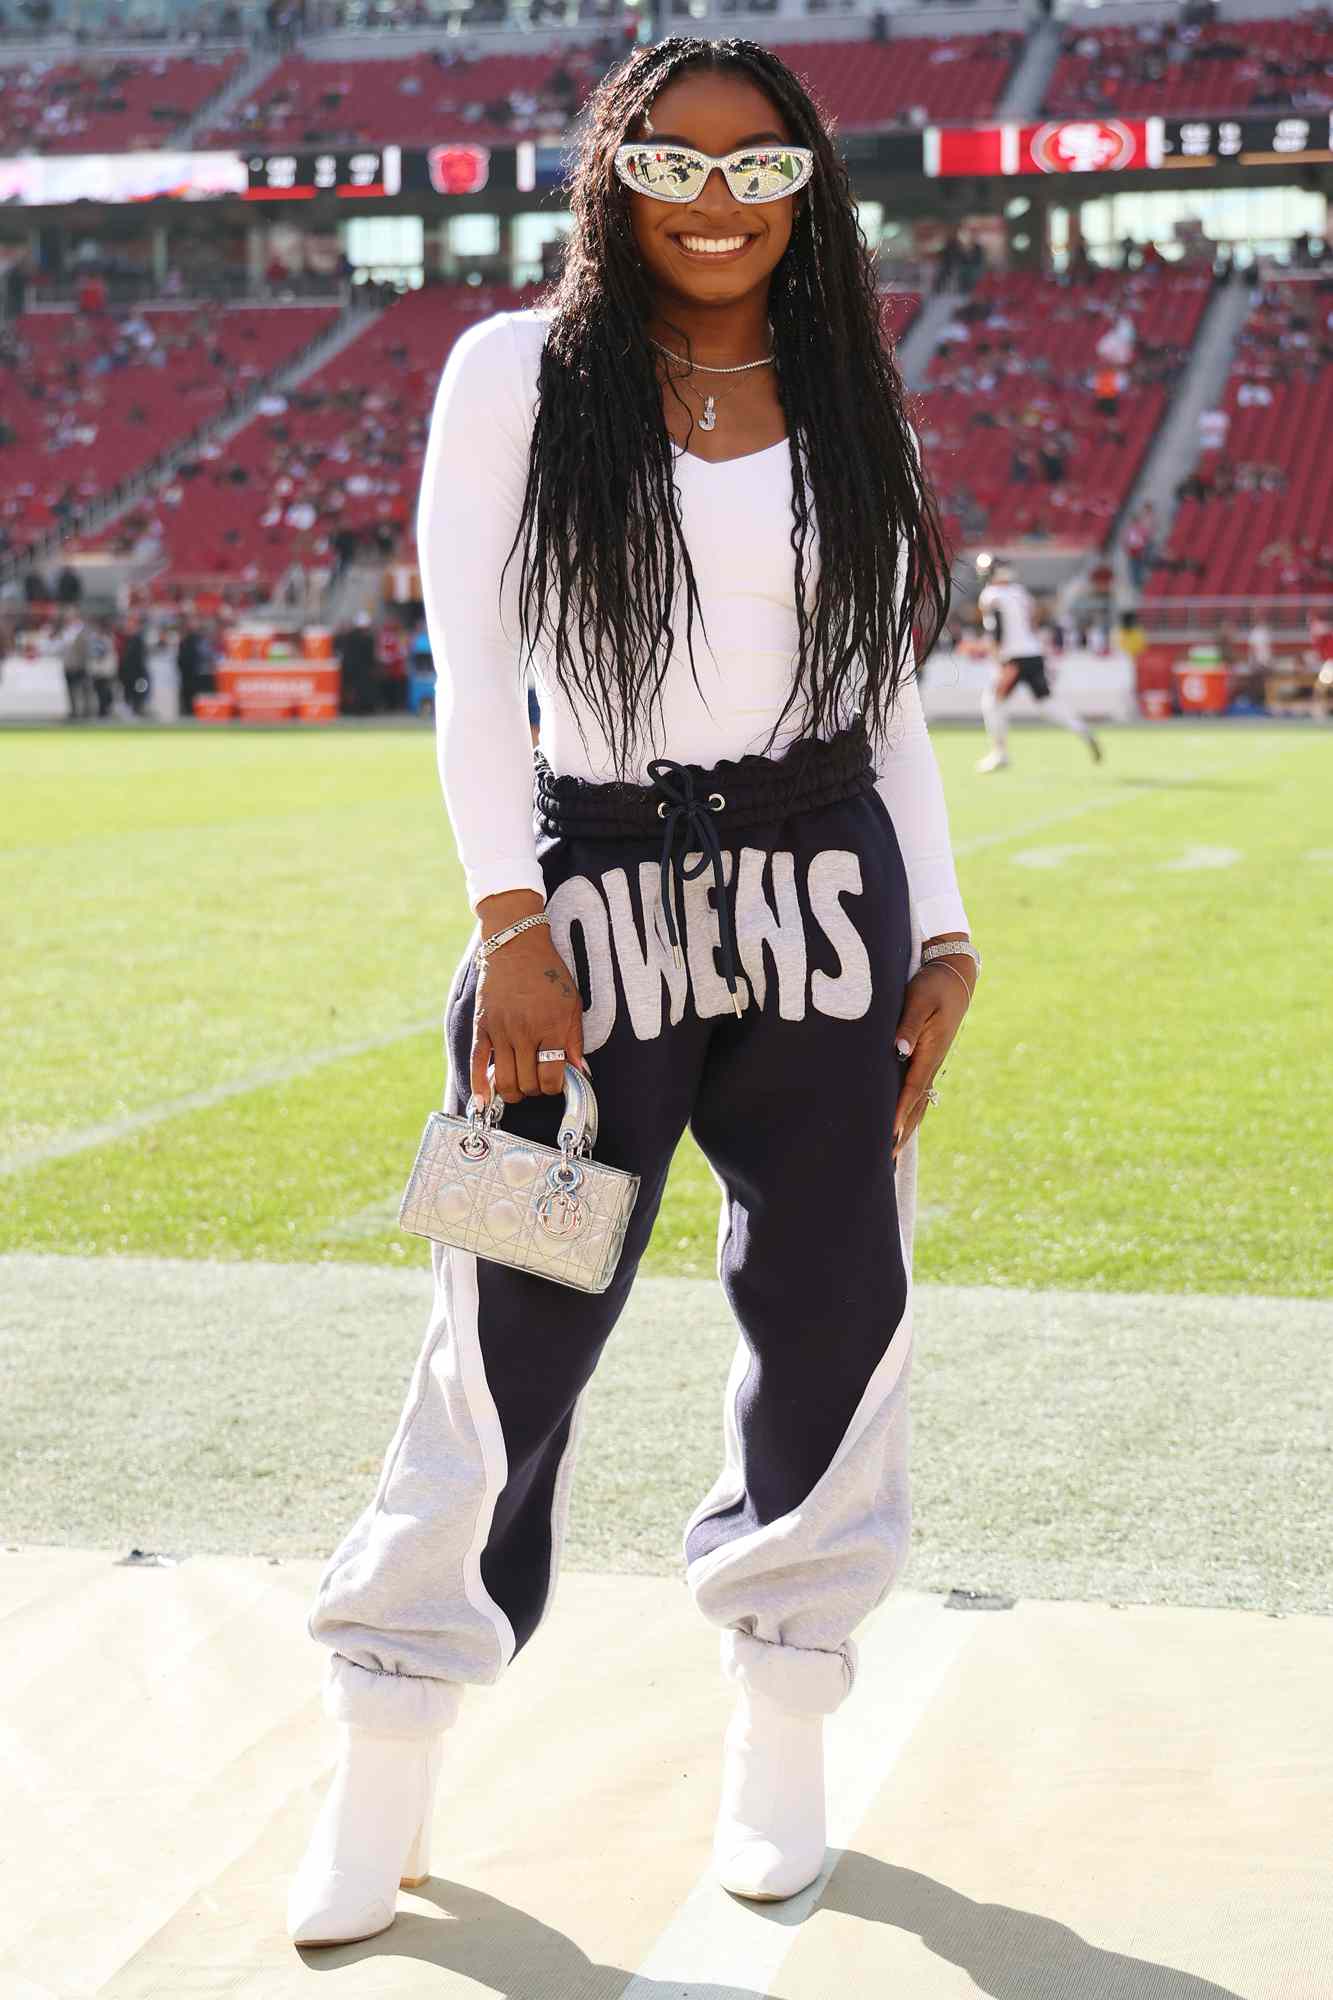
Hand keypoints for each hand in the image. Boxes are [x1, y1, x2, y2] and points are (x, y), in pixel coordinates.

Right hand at [471, 922, 587, 1106]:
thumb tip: (581, 1073)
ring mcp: (501, 1031)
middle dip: (535, 1090)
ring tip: (519, 1088)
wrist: (517, 946)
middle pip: (528, 1083)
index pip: (552, 1077)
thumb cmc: (548, 974)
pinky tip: (482, 1103)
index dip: (555, 1087)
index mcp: (551, 1027)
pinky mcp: (483, 1027)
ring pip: (505, 1081)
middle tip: (538, 1081)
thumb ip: (575, 1041)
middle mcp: (525, 1032)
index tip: (555, 1082)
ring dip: (513, 1093)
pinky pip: (478, 1063)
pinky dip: (480, 1087)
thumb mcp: (572, 1004)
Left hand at [892, 955, 973, 1161]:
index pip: (911, 1090)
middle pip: (915, 1107)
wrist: (954, 976)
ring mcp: (931, 1064)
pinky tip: (900, 1126)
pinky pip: (917, 1094)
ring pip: (918, 1104)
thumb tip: (900, 1050)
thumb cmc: (932, 985)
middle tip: (885, 1162)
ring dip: (905, 1129)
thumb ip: (908, 1025)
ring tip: (891, 1155)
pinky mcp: (927, 1060)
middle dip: (900, 1134)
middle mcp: (932, 1064)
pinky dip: (908, 1114)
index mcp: (930, 1052)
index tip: (887, 1137)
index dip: (898, 1114)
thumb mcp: (919, 999)